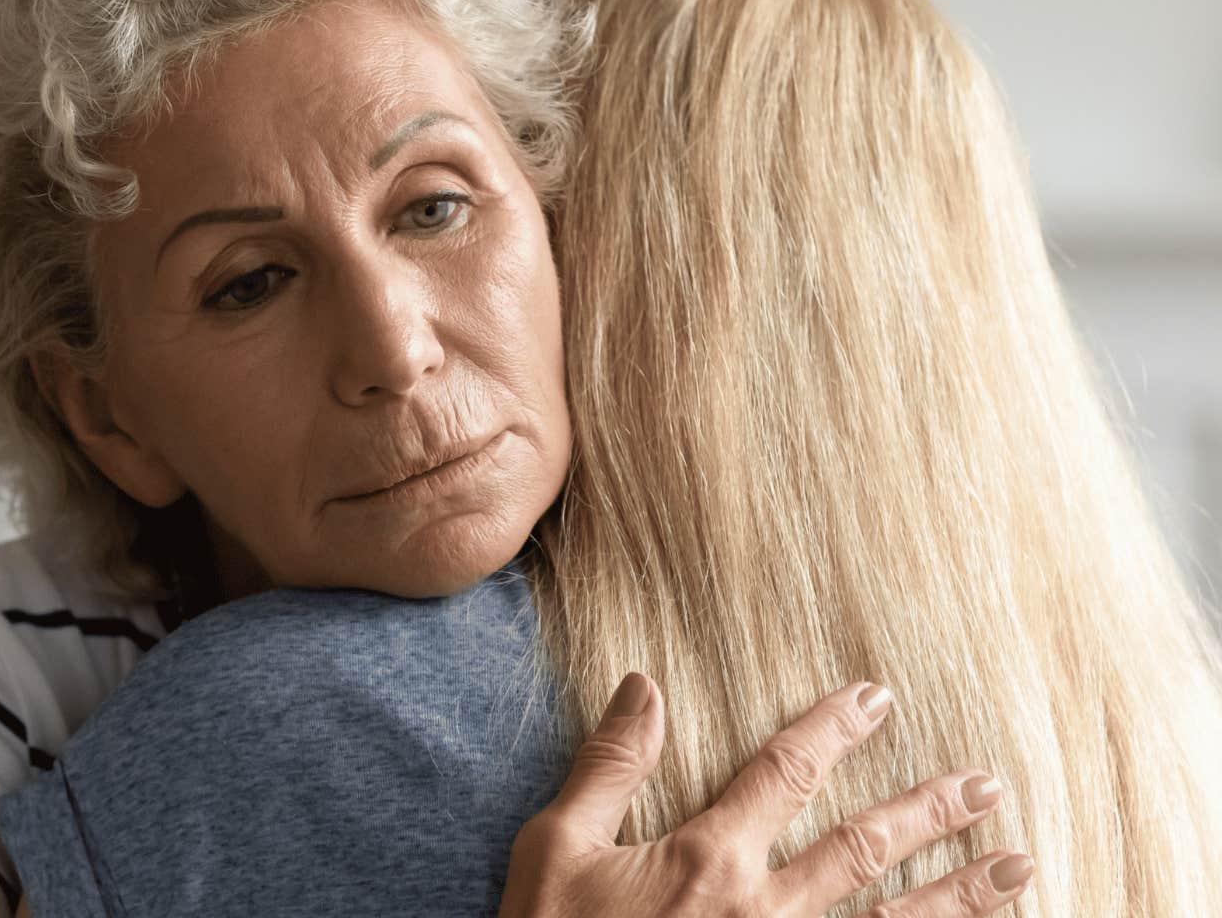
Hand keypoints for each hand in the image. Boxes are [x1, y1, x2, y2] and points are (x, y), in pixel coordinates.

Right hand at [497, 674, 1033, 916]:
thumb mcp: (557, 846)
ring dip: (961, 896)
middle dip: (930, 813)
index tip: (878, 698)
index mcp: (708, 859)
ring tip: (1018, 868)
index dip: (832, 730)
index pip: (783, 774)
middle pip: (865, 850)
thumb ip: (611, 765)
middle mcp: (763, 910)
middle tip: (988, 786)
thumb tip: (643, 682)